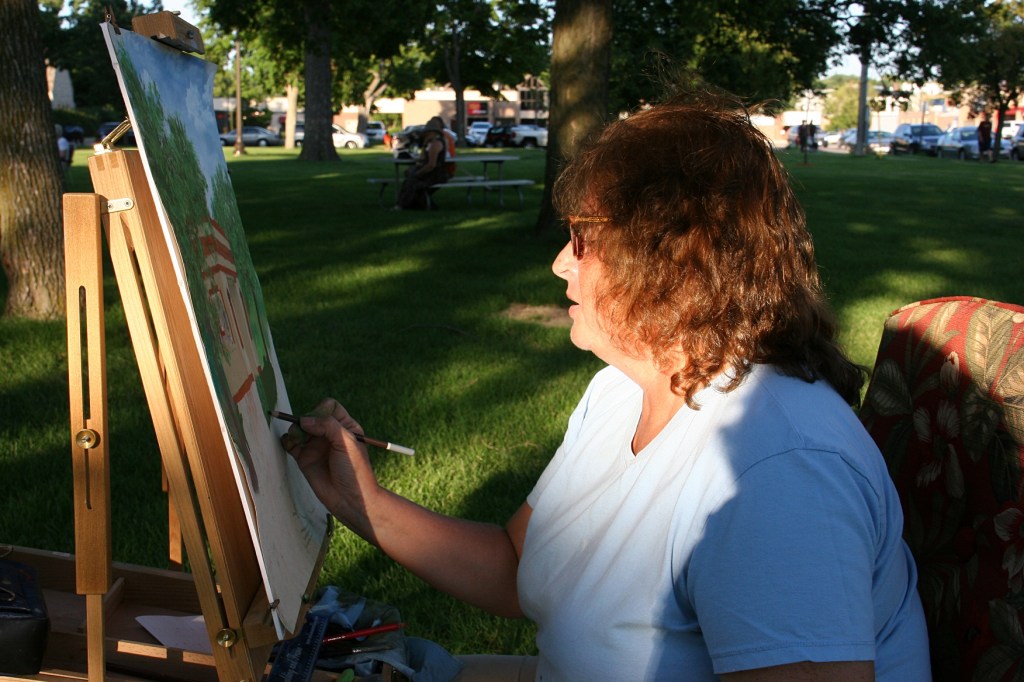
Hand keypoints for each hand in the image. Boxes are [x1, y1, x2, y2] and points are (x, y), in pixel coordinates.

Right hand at [281, 398, 380, 541]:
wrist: (350, 498)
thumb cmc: (354, 469)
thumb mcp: (347, 442)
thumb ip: (327, 425)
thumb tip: (303, 420)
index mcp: (344, 426)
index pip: (329, 407)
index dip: (321, 410)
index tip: (320, 422)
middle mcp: (329, 434)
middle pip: (311, 416)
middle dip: (305, 420)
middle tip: (305, 431)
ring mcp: (316, 446)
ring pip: (299, 428)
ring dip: (294, 430)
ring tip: (296, 439)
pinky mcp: (304, 458)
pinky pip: (290, 443)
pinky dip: (286, 440)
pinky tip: (290, 444)